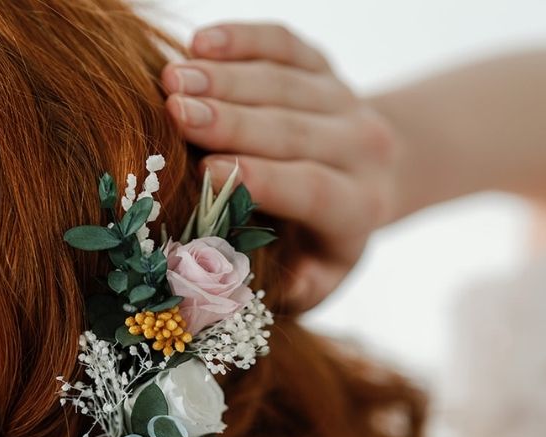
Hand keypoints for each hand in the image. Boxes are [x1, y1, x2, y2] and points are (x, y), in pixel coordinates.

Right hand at [162, 22, 398, 309]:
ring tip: (171, 78)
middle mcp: (360, 147)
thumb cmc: (328, 241)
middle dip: (231, 120)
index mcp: (358, 205)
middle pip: (292, 129)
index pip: (310, 187)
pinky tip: (200, 42)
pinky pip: (285, 45)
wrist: (374, 175)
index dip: (262, 178)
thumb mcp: (324, 276)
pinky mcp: (322, 63)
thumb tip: (283, 286)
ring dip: (225, 77)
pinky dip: (244, 38)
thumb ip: (304, 287)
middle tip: (176, 112)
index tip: (208, 171)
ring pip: (284, 82)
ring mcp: (342, 98)